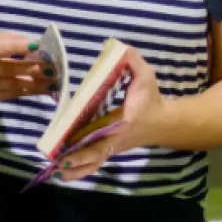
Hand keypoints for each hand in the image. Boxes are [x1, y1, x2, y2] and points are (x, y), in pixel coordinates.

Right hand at [0, 32, 50, 101]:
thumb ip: (11, 41)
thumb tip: (37, 47)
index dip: (16, 47)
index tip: (37, 46)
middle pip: (7, 69)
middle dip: (32, 68)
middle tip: (53, 67)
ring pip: (12, 85)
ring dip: (36, 83)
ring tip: (54, 80)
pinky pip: (13, 94)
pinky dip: (31, 91)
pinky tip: (45, 89)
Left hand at [55, 48, 164, 182]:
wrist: (164, 122)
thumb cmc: (152, 99)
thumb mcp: (146, 76)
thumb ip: (132, 61)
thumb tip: (117, 47)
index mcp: (122, 123)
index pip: (105, 134)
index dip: (90, 142)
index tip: (73, 146)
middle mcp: (115, 139)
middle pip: (95, 153)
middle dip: (77, 159)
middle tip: (57, 163)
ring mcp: (111, 147)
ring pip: (93, 162)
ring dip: (76, 169)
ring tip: (56, 172)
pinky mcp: (108, 150)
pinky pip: (94, 163)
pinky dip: (80, 170)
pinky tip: (63, 174)